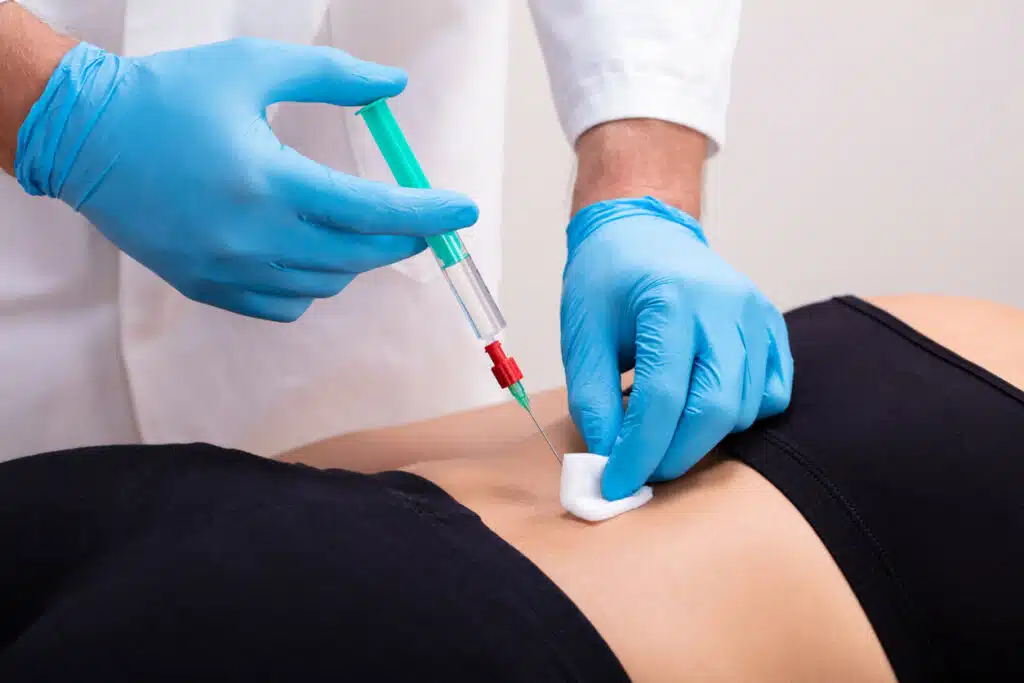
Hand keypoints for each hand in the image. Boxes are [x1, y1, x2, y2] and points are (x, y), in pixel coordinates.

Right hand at [14, 39, 476, 320]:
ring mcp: (228, 271)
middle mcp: (252, 238)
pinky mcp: (208, 287)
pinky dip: (310, 284)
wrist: (83, 137)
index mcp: (268, 182)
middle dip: (400, 239)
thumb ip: (334, 78)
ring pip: (324, 284)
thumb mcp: (254, 68)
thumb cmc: (170, 95)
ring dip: (355, 258)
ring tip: (356, 225)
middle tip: (420, 220)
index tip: (464, 210)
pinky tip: (307, 252)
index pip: (371, 212)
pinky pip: (285, 305)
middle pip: (357, 257)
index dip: (427, 212)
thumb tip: (395, 85)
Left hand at [561, 197, 792, 499]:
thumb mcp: (581, 336)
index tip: (617, 483)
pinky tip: (704, 406)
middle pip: (715, 409)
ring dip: (704, 436)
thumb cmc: (607, 279)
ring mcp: (754, 313)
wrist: (641, 231)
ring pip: (745, 406)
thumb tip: (610, 459)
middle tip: (642, 471)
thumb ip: (592, 401)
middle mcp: (723, 306)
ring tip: (663, 428)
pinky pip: (772, 391)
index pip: (663, 398)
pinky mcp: (770, 324)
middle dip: (675, 455)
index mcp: (670, 301)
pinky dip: (742, 414)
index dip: (639, 451)